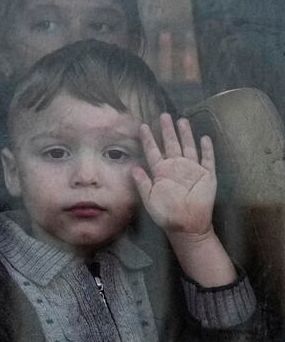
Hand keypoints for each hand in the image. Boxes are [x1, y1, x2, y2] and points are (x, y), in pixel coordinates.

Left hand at [132, 114, 216, 239]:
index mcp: (161, 172)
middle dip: (167, 130)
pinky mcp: (207, 175)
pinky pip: (208, 159)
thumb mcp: (150, 200)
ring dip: (185, 134)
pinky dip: (206, 148)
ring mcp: (192, 170)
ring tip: (182, 120)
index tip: (142, 126)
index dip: (148, 139)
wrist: (187, 226)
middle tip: (163, 115)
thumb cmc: (167, 214)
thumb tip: (133, 167)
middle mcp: (175, 167)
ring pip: (188, 147)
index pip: (153, 151)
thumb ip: (142, 183)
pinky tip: (204, 137)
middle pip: (170, 144)